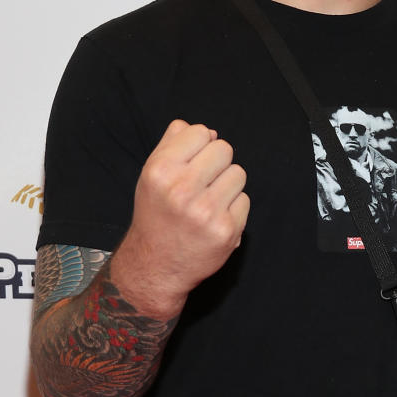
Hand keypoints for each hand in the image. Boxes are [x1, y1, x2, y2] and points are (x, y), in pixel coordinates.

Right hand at [110, 119, 249, 317]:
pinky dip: (233, 208)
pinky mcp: (226, 230)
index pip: (201, 132)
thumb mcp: (151, 175)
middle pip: (224, 149)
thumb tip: (208, 131)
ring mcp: (206, 211)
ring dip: (227, 185)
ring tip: (208, 202)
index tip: (192, 162)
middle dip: (216, 163)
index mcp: (161, 170)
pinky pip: (244, 200)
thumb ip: (174, 144)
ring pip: (238, 173)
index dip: (200, 145)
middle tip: (202, 183)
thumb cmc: (156, 215)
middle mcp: (182, 189)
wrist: (156, 265)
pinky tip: (215, 219)